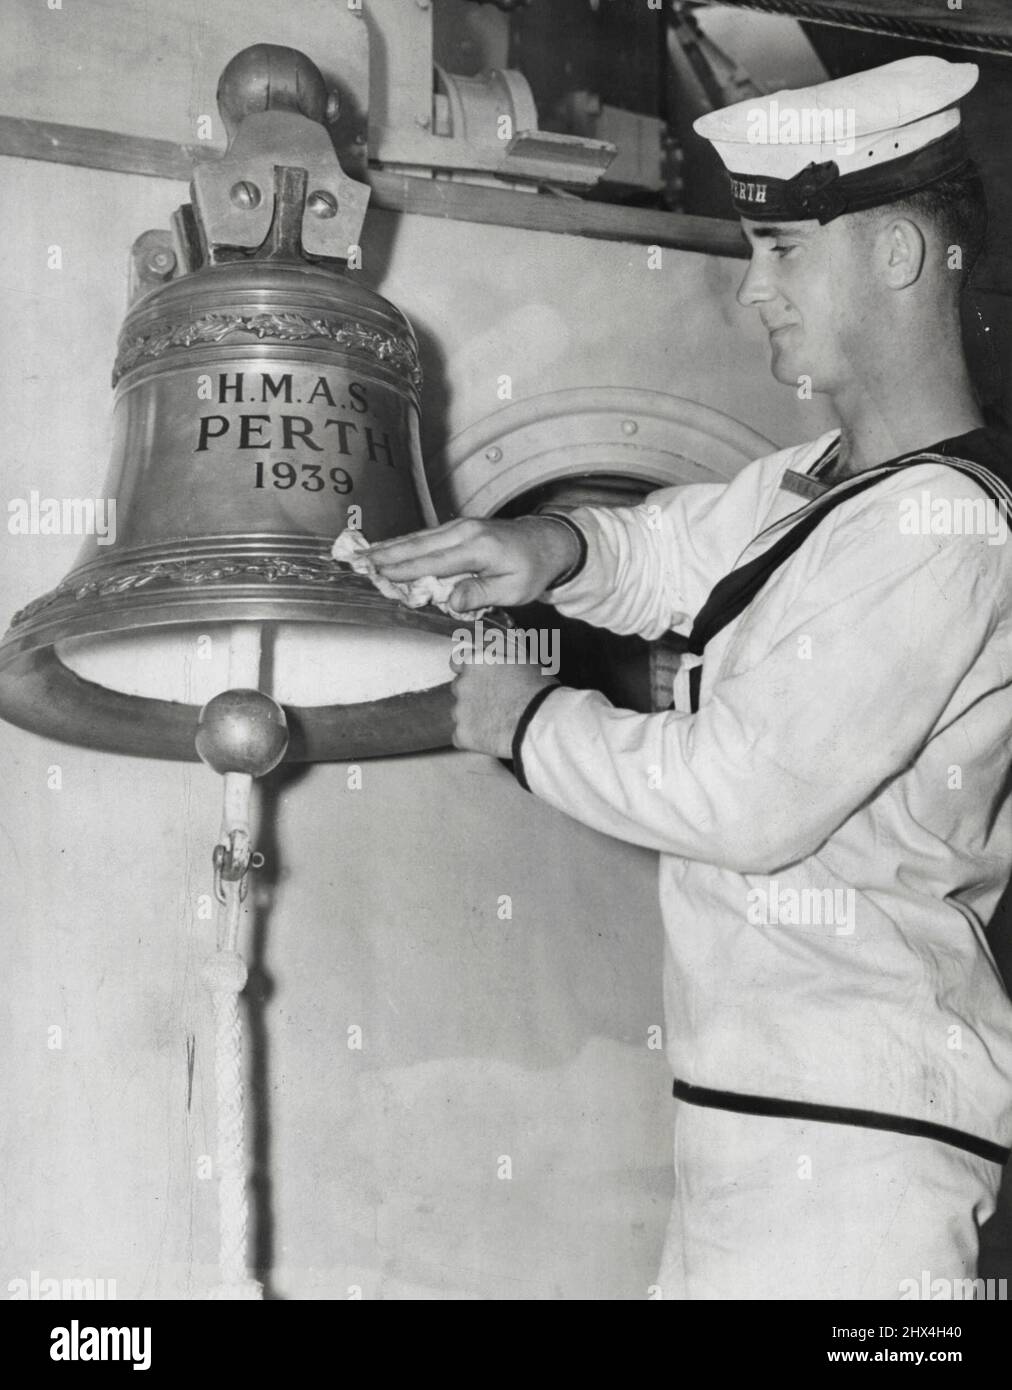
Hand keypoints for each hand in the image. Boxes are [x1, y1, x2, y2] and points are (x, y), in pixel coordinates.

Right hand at [366, 516, 579, 615]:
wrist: (548, 542)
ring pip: (419, 538)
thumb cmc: (531, 570)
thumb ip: (481, 594)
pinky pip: (426, 537)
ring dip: (390, 546)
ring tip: (363, 554)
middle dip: (386, 554)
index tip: (379, 574)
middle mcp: (465, 532)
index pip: (434, 561)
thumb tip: (452, 600)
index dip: (405, 569)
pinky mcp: (459, 528)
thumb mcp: (513, 590)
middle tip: (356, 561)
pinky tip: (387, 549)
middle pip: (418, 544)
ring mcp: (460, 526)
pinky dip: (404, 543)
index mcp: (478, 548)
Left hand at [450, 653, 557, 758]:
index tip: (477, 679)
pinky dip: (473, 739)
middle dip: (472, 695)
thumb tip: (498, 659)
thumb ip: (501, 657)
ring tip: (497, 723)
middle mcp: (463, 683)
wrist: (541, 720)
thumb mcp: (523, 660)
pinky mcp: (462, 734)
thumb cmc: (539, 690)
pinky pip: (461, 736)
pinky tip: (492, 738)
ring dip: (472, 717)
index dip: (467, 671)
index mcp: (476, 661)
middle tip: (495, 704)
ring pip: (459, 713)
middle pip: (459, 688)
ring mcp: (460, 710)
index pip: (456, 662)